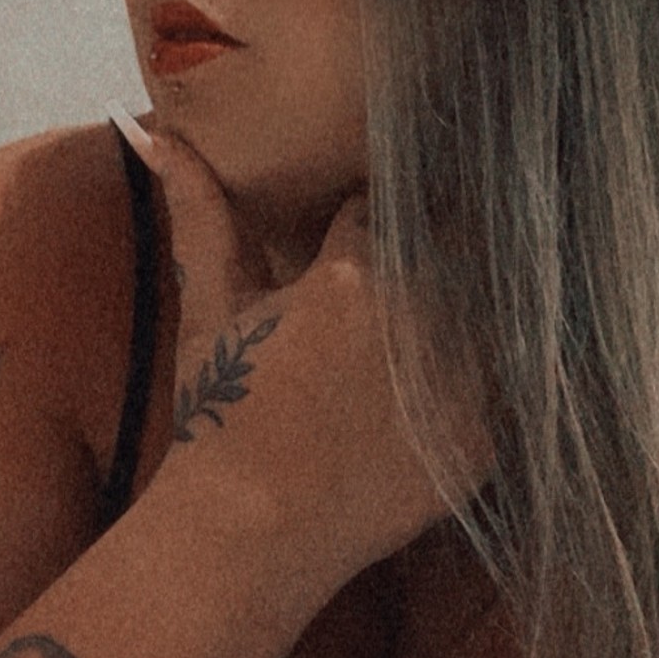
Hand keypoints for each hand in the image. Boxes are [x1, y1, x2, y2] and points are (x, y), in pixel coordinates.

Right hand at [110, 109, 489, 583]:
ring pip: (489, 315)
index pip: (386, 210)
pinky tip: (436, 403)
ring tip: (417, 349)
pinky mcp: (483, 440)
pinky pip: (506, 390)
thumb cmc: (219, 413)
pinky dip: (480, 388)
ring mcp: (461, 381)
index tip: (367, 235)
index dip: (373, 223)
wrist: (249, 528)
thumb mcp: (210, 309)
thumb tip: (152, 129)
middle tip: (402, 292)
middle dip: (432, 257)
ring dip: (466, 317)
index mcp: (357, 271)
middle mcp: (421, 316)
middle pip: (453, 252)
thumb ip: (200, 215)